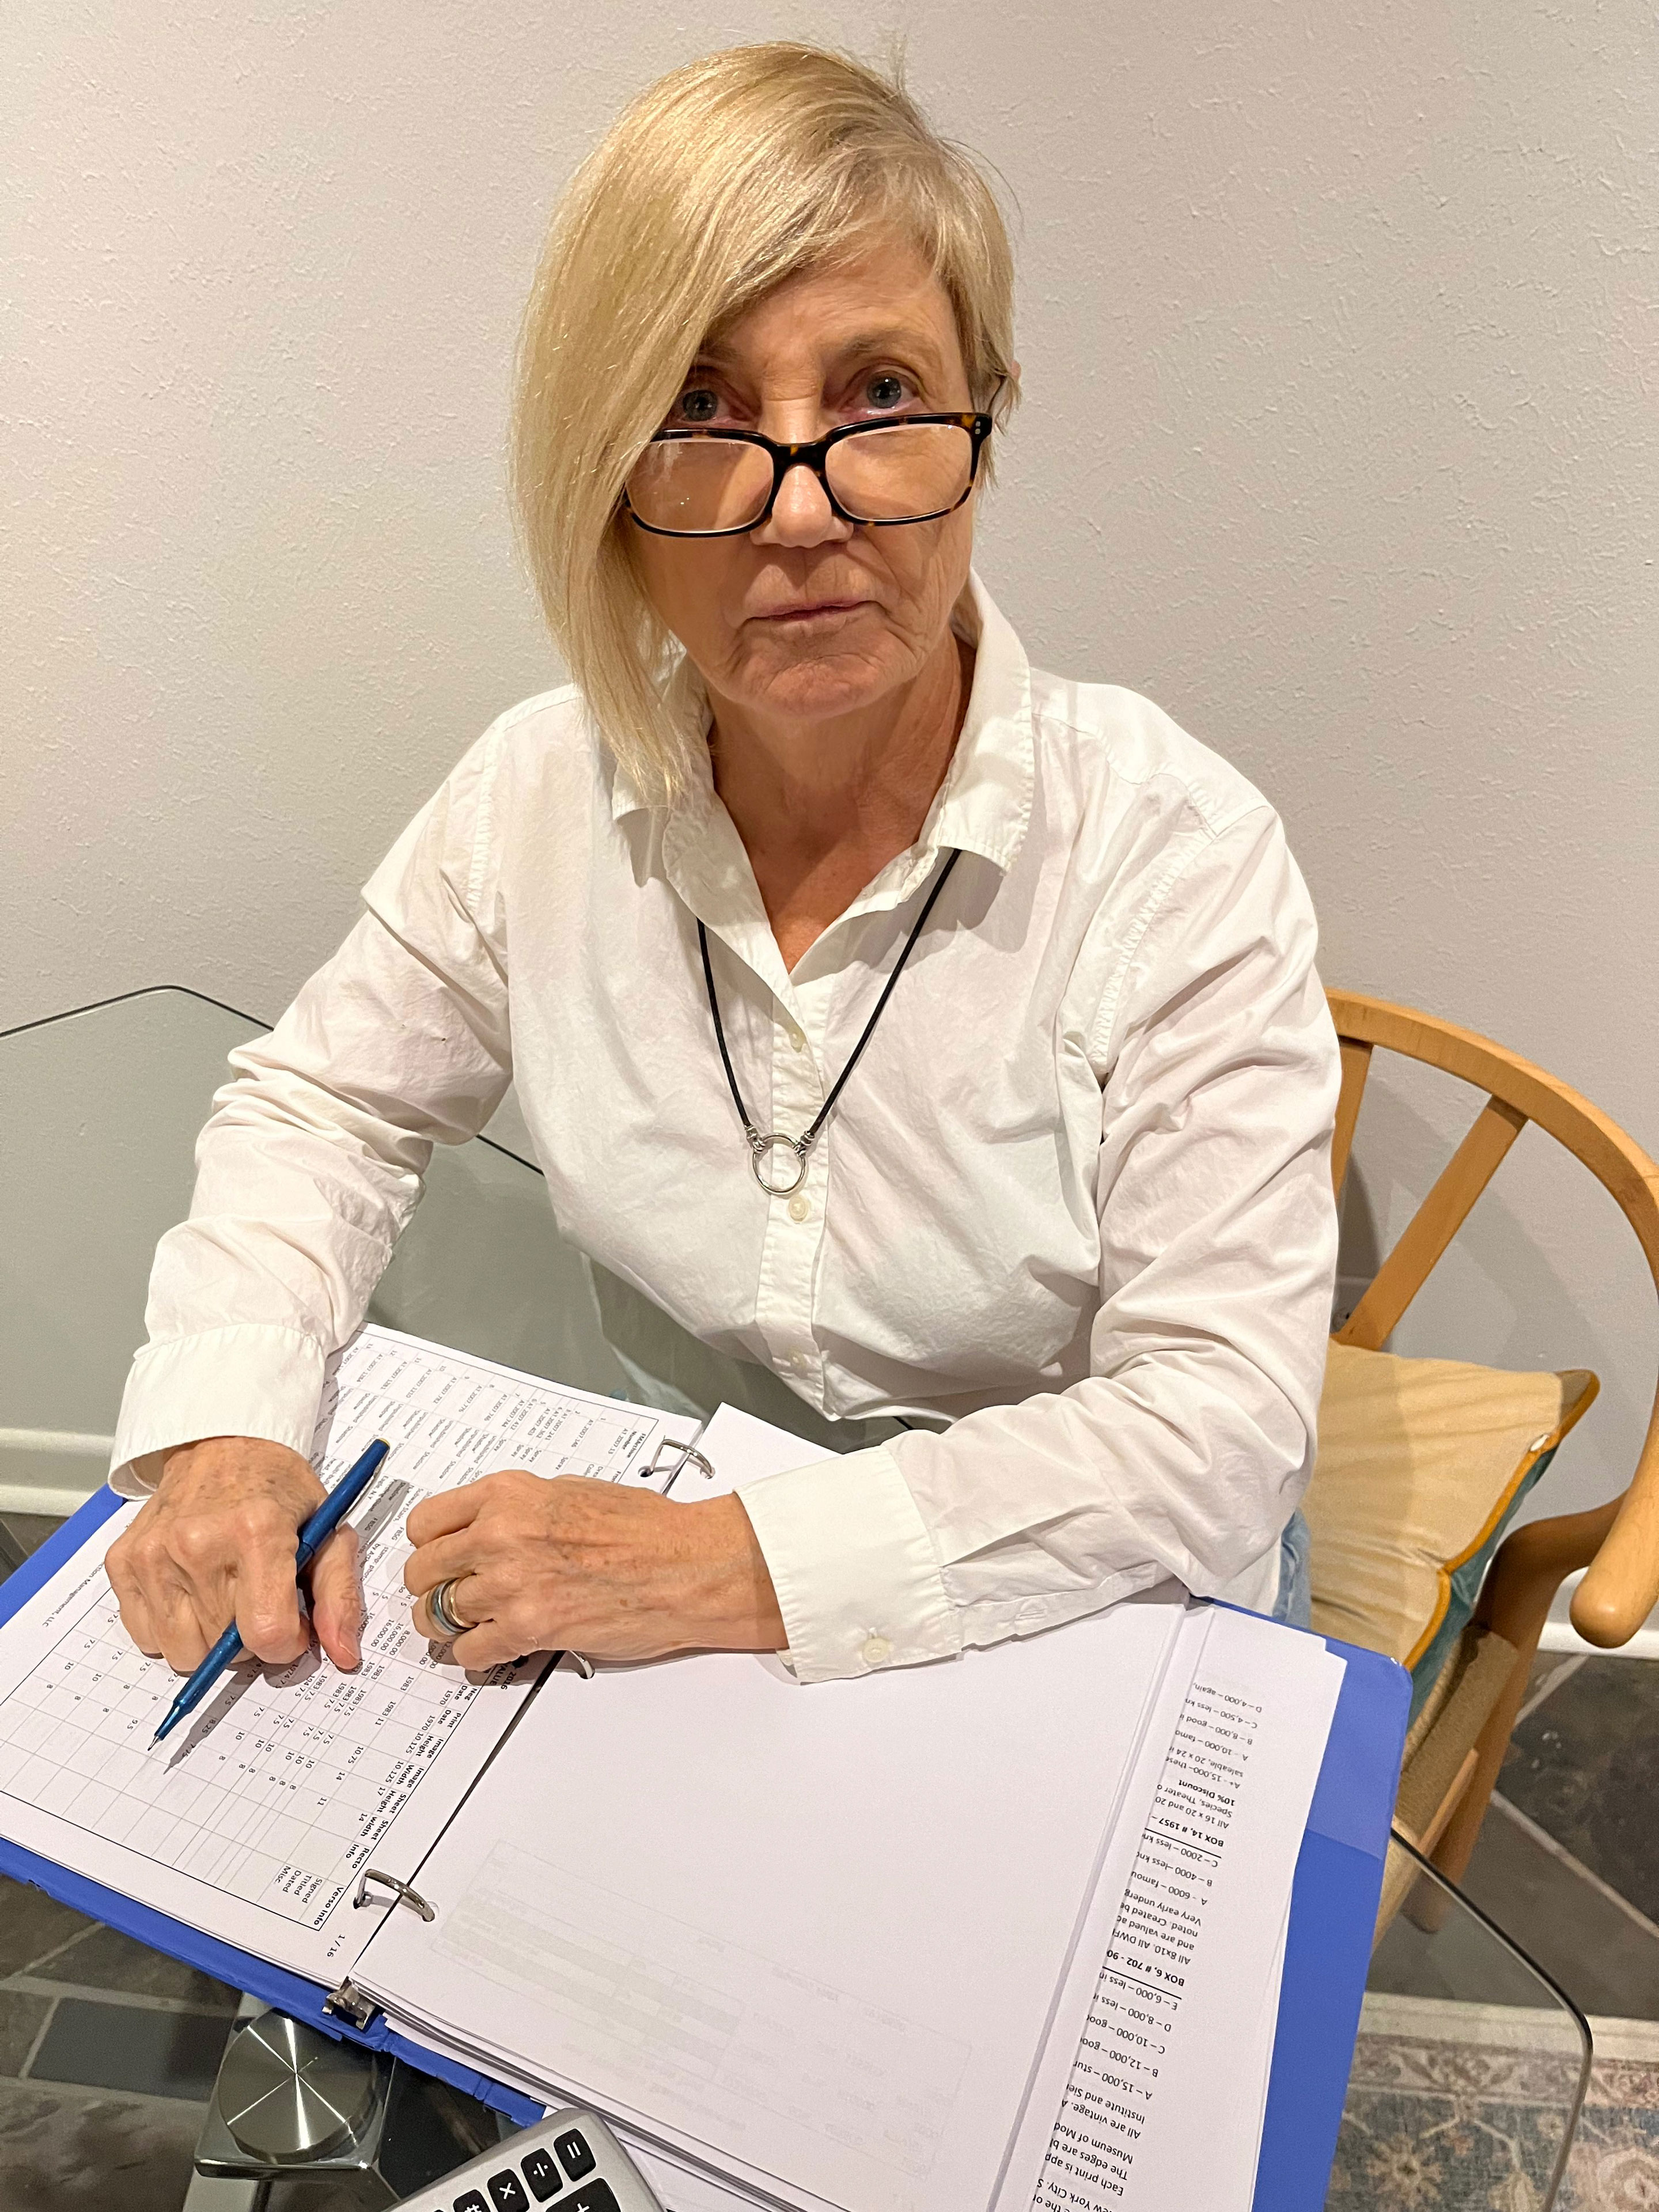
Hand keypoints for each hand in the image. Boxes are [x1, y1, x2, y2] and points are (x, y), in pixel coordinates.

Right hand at [106, 1435, 362, 1674]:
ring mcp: (154, 1554)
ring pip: (182, 1652)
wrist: (222, 1444)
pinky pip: (145, 1635)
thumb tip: (344, 1655)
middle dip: (249, 1637)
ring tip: (223, 1594)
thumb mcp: (328, 1530)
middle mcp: (198, 1543)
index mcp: (257, 1531)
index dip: (286, 1643)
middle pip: (224, 1650)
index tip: (291, 1624)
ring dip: (207, 1638)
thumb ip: (339, 1596)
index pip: (267, 1634)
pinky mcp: (122, 1561)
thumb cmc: (277, 1489)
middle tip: (257, 1596)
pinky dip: (171, 1627)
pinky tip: (190, 1590)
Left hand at [401, 1470, 784, 1668]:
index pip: (426, 1523)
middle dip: (432, 1587)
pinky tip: (494, 1646)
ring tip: (473, 1625)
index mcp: (508, 1494)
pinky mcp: (529, 1628)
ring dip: (451, 1625)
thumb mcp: (571, 1492)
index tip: (437, 1557)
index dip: (430, 1546)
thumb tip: (485, 1527)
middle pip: (422, 1571)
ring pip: (437, 1615)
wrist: (688, 1565)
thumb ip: (518, 1508)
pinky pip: (468, 1651)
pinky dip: (475, 1655)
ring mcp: (511, 1583)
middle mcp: (501, 1535)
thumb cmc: (646, 1529)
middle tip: (448, 1597)